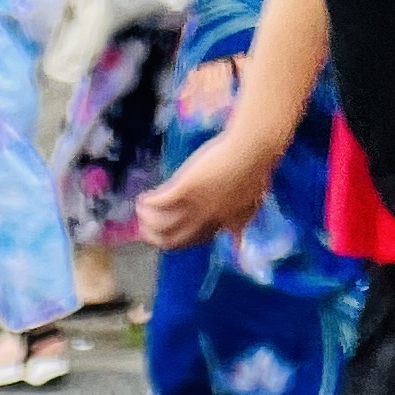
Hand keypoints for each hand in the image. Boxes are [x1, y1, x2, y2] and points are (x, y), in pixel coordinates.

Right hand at [136, 136, 275, 251]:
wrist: (252, 151)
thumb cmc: (254, 172)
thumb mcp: (249, 205)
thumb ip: (239, 223)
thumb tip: (238, 244)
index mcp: (217, 225)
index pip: (192, 241)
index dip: (177, 241)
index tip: (167, 237)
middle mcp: (202, 220)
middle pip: (171, 239)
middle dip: (155, 237)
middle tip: (145, 231)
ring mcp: (192, 205)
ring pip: (160, 223)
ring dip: (146, 219)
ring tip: (140, 210)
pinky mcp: (184, 188)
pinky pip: (158, 202)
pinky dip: (147, 203)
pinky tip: (142, 198)